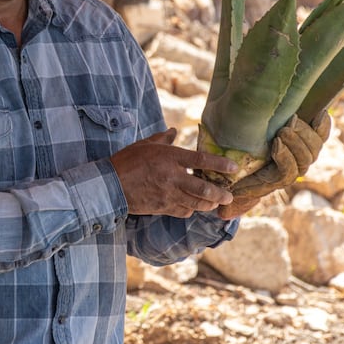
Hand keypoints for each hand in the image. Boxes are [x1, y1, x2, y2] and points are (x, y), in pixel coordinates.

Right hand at [110, 129, 237, 217]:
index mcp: (169, 157)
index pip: (200, 160)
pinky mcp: (162, 207)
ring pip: (196, 203)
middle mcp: (171, 177)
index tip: (233, 168)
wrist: (110, 185)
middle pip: (203, 188)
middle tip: (229, 196)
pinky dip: (191, 210)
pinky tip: (193, 207)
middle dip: (220, 194)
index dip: (220, 165)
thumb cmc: (126, 161)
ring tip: (216, 203)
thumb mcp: (144, 145)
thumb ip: (162, 139)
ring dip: (209, 204)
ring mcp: (167, 194)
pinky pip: (183, 211)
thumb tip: (173, 132)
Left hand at [228, 112, 331, 198]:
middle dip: (305, 132)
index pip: (320, 136)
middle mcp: (298, 158)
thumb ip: (269, 109)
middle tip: (291, 120)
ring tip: (282, 132)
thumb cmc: (237, 137)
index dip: (324, 125)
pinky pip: (288, 172)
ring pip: (306, 160)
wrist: (222, 169)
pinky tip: (276, 145)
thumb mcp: (253, 119)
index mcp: (299, 143)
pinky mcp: (275, 182)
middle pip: (315, 147)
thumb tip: (275, 87)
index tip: (321, 112)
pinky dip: (284, 157)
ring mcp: (289, 172)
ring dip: (296, 144)